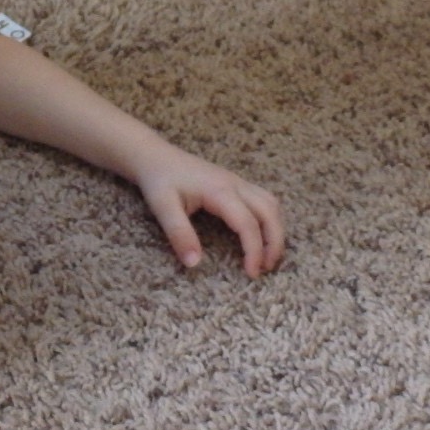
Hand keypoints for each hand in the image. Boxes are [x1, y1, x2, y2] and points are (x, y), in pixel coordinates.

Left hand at [135, 148, 285, 276]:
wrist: (154, 155)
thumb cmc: (158, 179)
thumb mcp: (163, 207)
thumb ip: (179, 234)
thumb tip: (194, 263)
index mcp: (220, 191)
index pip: (247, 224)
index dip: (254, 251)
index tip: (251, 273)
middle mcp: (235, 184)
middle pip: (269, 212)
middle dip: (274, 242)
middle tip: (266, 268)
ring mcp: (237, 181)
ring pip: (270, 204)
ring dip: (275, 229)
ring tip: (267, 255)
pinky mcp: (234, 183)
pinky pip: (263, 199)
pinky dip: (269, 219)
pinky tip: (260, 234)